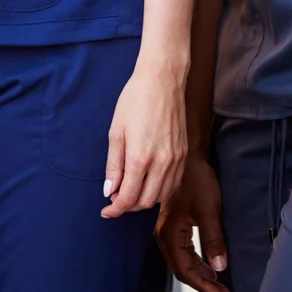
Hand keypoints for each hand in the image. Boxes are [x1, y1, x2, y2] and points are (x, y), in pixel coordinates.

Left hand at [102, 57, 185, 218]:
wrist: (162, 80)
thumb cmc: (135, 100)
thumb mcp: (116, 131)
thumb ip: (113, 164)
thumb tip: (110, 191)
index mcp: (141, 158)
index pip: (129, 198)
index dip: (116, 209)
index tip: (107, 211)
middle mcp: (162, 163)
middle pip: (146, 202)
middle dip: (129, 206)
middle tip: (116, 200)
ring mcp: (176, 160)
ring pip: (161, 196)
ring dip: (145, 200)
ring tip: (131, 192)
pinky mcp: (184, 155)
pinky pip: (173, 184)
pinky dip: (160, 191)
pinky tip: (149, 184)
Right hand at [155, 152, 228, 291]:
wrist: (189, 157)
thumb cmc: (196, 179)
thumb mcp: (208, 211)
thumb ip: (213, 240)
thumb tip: (219, 266)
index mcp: (169, 233)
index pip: (185, 270)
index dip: (203, 286)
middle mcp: (164, 234)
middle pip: (181, 269)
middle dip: (202, 283)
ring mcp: (168, 229)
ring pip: (182, 261)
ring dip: (200, 274)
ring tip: (218, 284)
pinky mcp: (174, 224)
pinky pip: (183, 251)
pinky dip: (196, 262)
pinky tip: (208, 266)